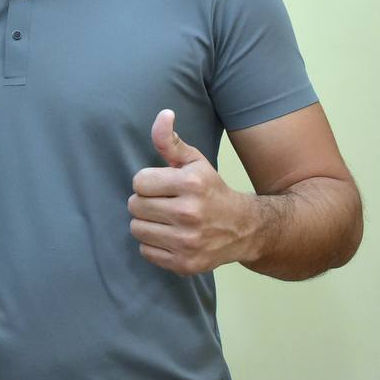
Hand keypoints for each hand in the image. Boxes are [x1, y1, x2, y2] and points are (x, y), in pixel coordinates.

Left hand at [128, 110, 254, 274]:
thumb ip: (171, 140)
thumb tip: (163, 115)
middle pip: (134, 206)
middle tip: (164, 203)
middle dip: (145, 202)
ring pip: (137, 229)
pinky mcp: (185, 264)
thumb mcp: (195, 162)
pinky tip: (171, 237)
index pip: (138, 181)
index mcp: (191, 184)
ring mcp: (187, 242)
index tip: (163, 186)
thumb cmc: (212, 190)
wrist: (245, 229)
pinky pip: (145, 251)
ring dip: (147, 224)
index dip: (148, 182)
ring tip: (166, 220)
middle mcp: (189, 214)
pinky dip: (153, 245)